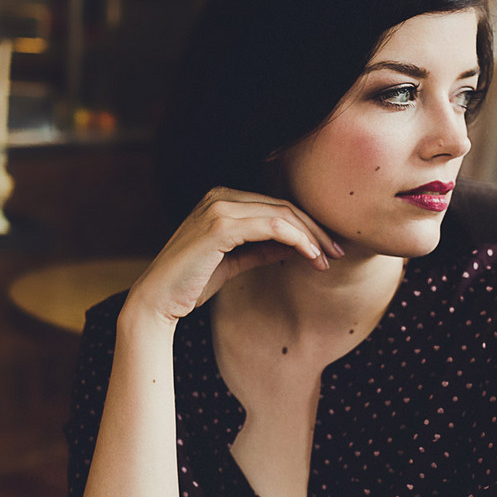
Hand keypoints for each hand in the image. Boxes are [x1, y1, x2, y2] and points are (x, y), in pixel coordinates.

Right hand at [124, 188, 344, 323]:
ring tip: (328, 259)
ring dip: (311, 236)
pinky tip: (311, 256)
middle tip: (338, 251)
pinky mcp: (219, 225)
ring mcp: (218, 207)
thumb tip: (296, 245)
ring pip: (281, 214)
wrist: (158, 301)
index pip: (275, 206)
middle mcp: (219, 196)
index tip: (328, 248)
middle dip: (315, 229)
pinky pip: (272, 226)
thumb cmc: (191, 284)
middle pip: (283, 205)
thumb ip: (261, 249)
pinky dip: (297, 240)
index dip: (306, 225)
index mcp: (220, 200)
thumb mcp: (234, 262)